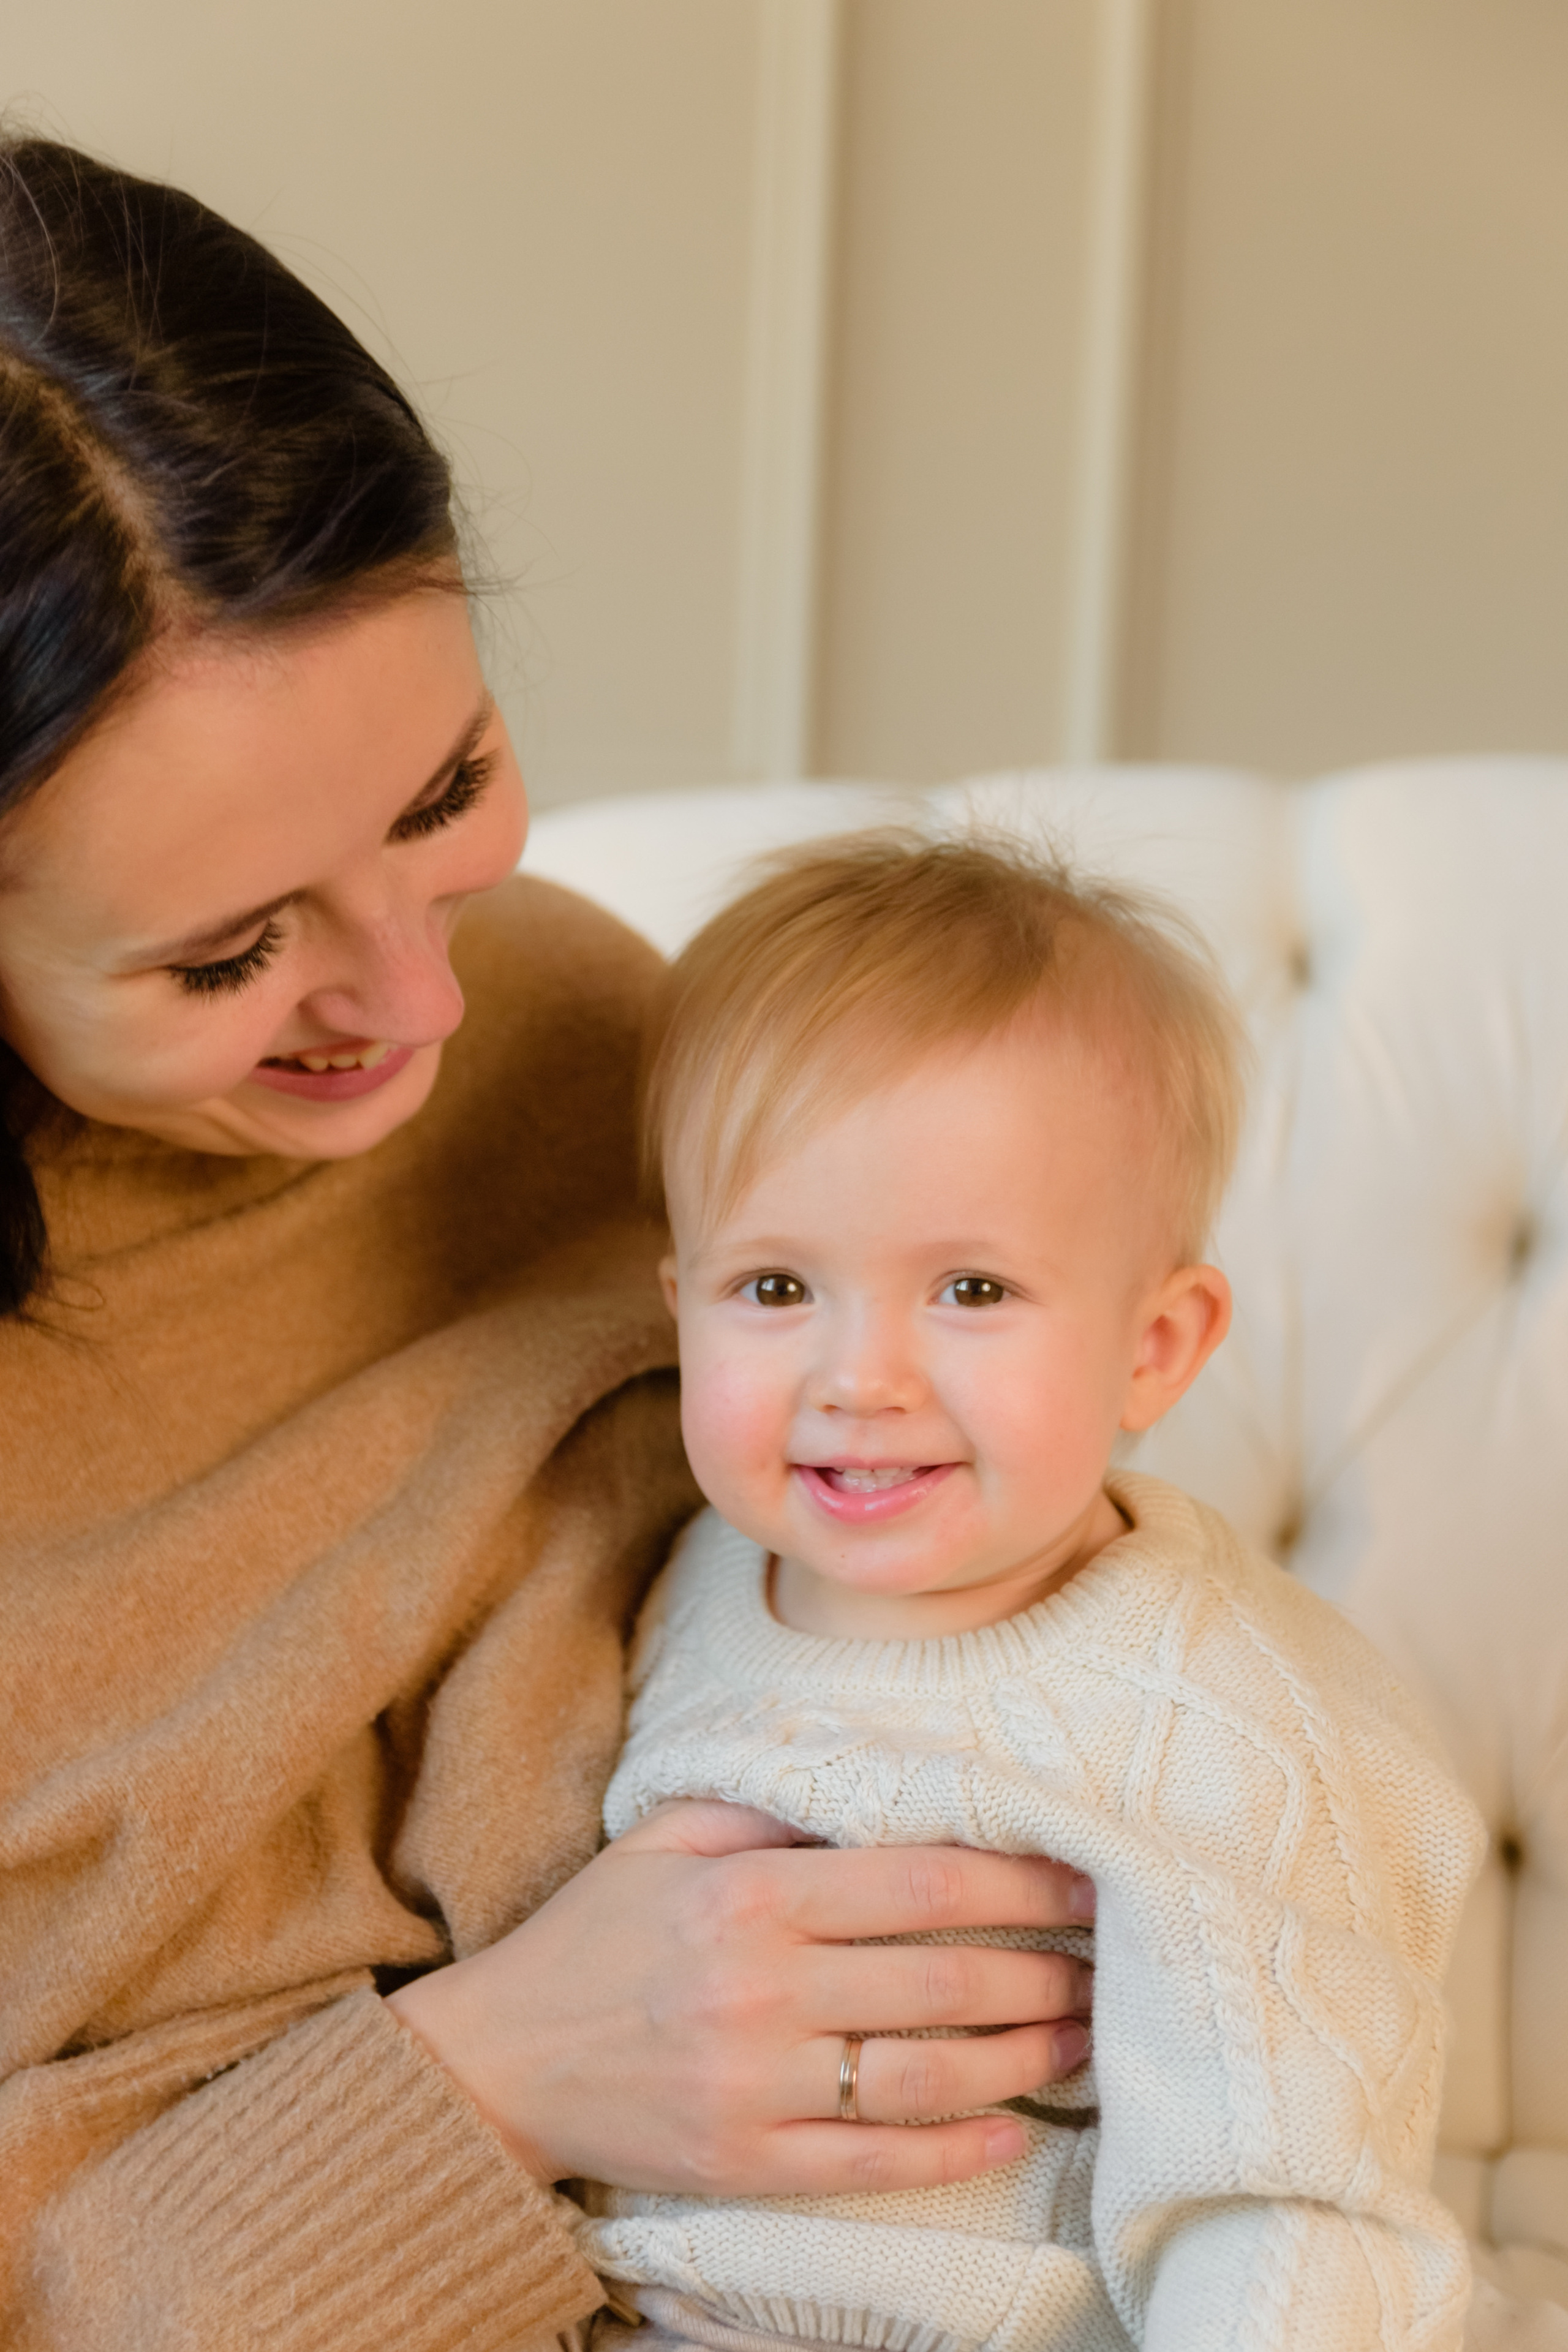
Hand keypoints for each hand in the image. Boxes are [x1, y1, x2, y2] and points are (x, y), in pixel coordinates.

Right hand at [387, 1799, 1094, 2197]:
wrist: (498, 2060)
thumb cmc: (596, 1933)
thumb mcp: (668, 1836)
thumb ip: (772, 1811)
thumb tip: (887, 1797)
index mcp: (752, 1893)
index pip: (925, 1884)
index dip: (1022, 1883)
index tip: (1086, 1880)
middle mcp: (763, 1988)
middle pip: (945, 1982)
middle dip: (1046, 1973)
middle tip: (1111, 1966)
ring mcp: (758, 2086)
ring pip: (928, 2077)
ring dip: (1026, 2059)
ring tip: (1084, 2041)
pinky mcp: (748, 2164)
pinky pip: (877, 2161)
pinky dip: (958, 2149)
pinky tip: (1014, 2127)